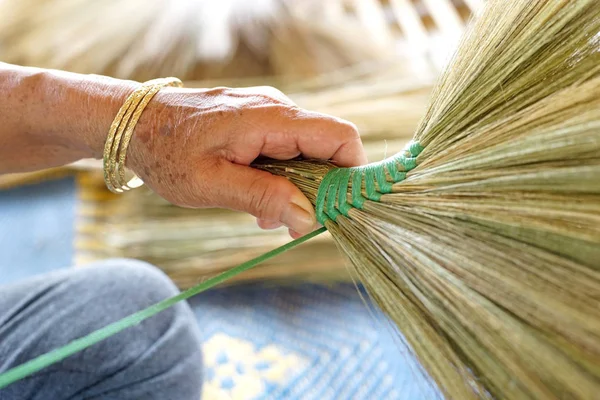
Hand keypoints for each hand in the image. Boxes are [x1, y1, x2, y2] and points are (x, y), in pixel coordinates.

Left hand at [127, 86, 367, 237]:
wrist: (132, 123)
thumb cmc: (166, 152)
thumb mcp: (210, 184)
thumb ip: (262, 197)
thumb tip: (309, 218)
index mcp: (270, 120)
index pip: (340, 137)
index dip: (352, 172)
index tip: (338, 209)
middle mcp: (276, 110)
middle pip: (326, 148)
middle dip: (319, 189)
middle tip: (292, 223)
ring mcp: (267, 114)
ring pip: (305, 152)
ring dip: (295, 188)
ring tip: (264, 215)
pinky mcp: (257, 122)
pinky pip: (284, 150)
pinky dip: (279, 177)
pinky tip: (255, 198)